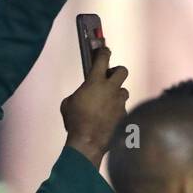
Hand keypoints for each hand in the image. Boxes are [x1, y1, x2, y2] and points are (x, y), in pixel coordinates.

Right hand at [62, 45, 129, 166]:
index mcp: (95, 81)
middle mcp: (110, 89)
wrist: (88, 142)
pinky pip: (122, 110)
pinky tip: (109, 119)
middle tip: (110, 78)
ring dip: (117, 94)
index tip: (104, 50)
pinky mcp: (124, 116)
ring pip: (123, 92)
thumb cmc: (75, 122)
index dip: (104, 52)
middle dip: (117, 72)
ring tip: (107, 103)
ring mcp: (119, 103)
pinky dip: (117, 112)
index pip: (103, 58)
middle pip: (123, 70)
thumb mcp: (68, 103)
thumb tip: (82, 96)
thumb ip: (77, 94)